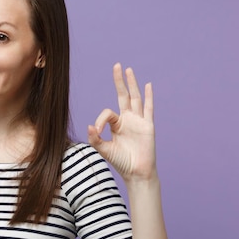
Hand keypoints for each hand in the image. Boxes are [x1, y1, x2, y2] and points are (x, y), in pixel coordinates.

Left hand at [87, 63, 156, 181]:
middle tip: (116, 65)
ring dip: (132, 83)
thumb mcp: (104, 150)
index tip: (97, 130)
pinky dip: (148, 97)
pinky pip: (148, 108)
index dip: (100, 119)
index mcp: (116, 124)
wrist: (136, 172)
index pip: (107, 113)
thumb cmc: (121, 162)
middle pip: (123, 95)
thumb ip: (95, 139)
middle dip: (119, 81)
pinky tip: (148, 85)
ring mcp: (138, 121)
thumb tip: (89, 126)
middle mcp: (127, 119)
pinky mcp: (148, 125)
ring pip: (135, 98)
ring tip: (128, 70)